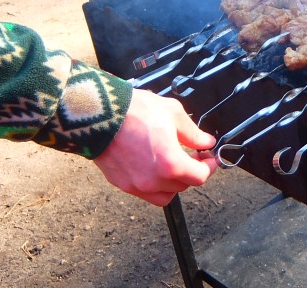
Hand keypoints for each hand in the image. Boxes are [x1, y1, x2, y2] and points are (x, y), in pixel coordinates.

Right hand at [93, 89, 217, 205]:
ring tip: (172, 163)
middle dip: (191, 171)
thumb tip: (206, 142)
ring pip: (165, 194)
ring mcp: (136, 185)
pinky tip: (153, 166)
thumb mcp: (173, 113)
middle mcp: (154, 180)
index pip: (200, 177)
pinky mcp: (122, 184)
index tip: (209, 159)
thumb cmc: (133, 111)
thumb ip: (193, 133)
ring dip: (173, 182)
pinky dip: (154, 184)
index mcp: (171, 164)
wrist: (98, 113)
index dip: (209, 167)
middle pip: (184, 186)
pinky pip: (145, 193)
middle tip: (192, 156)